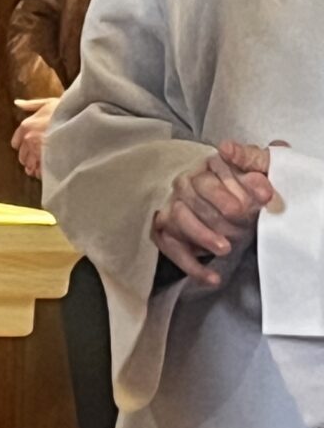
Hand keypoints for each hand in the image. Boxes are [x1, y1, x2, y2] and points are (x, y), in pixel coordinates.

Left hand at [12, 98, 57, 178]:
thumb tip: (16, 103)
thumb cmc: (65, 110)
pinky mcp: (49, 161)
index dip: (23, 146)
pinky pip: (41, 172)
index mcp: (26, 126)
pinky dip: (43, 173)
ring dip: (35, 167)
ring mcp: (38, 151)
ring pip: (30, 166)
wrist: (81, 119)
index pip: (16, 143)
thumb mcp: (47, 102)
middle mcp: (28, 139)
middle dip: (29, 158)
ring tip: (44, 166)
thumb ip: (30, 105)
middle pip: (22, 156)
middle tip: (39, 158)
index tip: (30, 146)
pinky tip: (49, 171)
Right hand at [151, 142, 275, 286]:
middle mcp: (185, 185)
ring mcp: (174, 209)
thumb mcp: (259, 167)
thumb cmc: (252, 187)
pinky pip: (171, 248)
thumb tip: (227, 148)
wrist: (245, 208)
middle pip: (192, 201)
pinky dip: (190, 265)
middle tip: (242, 230)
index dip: (228, 193)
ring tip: (225, 249)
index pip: (206, 180)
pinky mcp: (169, 233)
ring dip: (201, 236)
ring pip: (178, 221)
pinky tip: (212, 278)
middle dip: (218, 218)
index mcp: (206, 168)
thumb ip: (250, 158)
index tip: (257, 202)